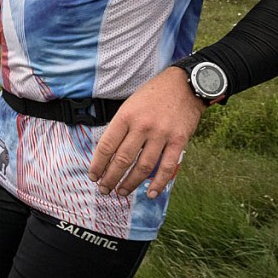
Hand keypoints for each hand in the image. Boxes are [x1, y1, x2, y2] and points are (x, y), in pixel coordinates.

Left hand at [88, 67, 205, 198]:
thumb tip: (108, 154)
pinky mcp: (179, 141)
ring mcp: (161, 134)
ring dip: (130, 183)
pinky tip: (150, 193)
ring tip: (122, 192)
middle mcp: (142, 126)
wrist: (184, 85)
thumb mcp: (130, 105)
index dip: (98, 165)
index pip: (106, 146)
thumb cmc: (153, 96)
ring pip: (143, 167)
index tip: (93, 176)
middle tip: (104, 190)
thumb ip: (121, 127)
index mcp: (126, 116)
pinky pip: (167, 167)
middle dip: (110, 178)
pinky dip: (158, 183)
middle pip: (122, 160)